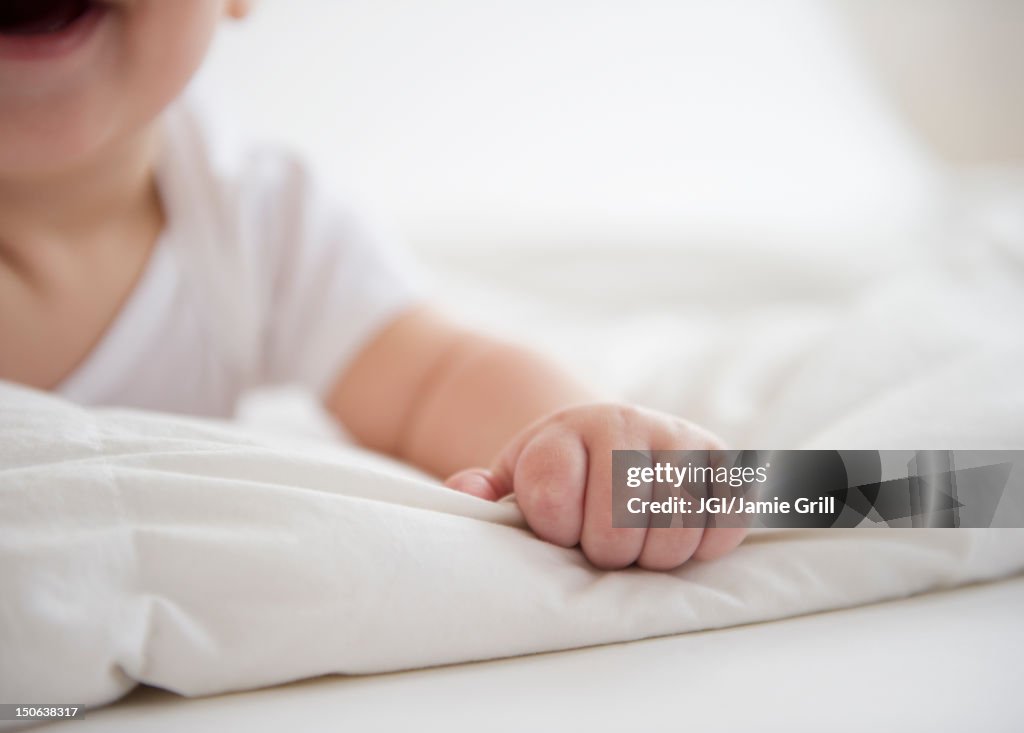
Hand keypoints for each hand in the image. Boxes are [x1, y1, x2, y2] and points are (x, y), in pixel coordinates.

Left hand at [444, 403, 746, 569]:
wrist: (615, 435)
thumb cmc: (563, 474)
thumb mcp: (516, 478)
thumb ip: (485, 490)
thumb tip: (466, 492)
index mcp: (565, 430)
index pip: (553, 496)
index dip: (555, 529)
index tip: (558, 527)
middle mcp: (624, 421)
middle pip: (617, 526)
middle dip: (606, 551)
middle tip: (601, 543)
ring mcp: (678, 437)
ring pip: (674, 530)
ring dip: (654, 556)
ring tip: (639, 542)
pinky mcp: (724, 459)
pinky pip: (724, 521)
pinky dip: (705, 543)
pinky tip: (681, 532)